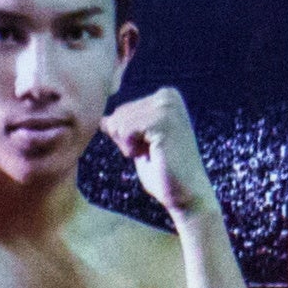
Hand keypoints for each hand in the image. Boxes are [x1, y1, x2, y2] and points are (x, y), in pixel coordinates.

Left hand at [98, 90, 214, 226]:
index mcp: (165, 95)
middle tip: (151, 152)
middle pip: (118, 115)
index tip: (149, 147)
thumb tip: (102, 118)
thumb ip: (123, 128)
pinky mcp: (163, 120)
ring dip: (129, 146)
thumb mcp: (137, 144)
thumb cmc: (162, 170)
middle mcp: (168, 95)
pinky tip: (152, 155)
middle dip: (126, 140)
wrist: (185, 192)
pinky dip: (131, 148)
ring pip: (119, 123)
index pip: (120, 111)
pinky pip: (125, 131)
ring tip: (153, 153)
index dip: (126, 137)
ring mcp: (167, 106)